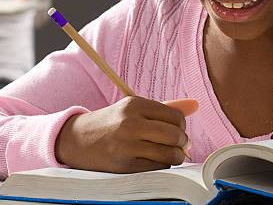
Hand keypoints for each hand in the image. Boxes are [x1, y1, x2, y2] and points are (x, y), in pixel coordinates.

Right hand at [55, 97, 198, 172]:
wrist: (77, 140)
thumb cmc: (112, 122)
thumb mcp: (134, 108)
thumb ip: (166, 107)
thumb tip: (195, 105)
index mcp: (135, 104)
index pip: (175, 116)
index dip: (182, 126)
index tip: (176, 130)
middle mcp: (130, 123)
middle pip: (175, 135)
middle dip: (182, 142)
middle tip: (177, 144)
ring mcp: (127, 145)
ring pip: (169, 154)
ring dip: (175, 156)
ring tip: (169, 153)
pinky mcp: (124, 165)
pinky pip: (158, 168)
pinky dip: (162, 166)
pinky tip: (155, 160)